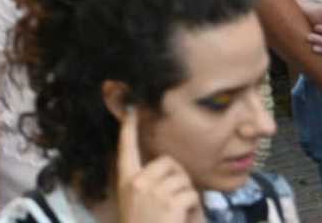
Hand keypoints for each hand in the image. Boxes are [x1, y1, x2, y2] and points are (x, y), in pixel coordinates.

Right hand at [116, 106, 202, 222]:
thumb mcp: (138, 205)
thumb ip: (148, 185)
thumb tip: (170, 168)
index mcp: (126, 182)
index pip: (126, 148)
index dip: (128, 128)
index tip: (130, 110)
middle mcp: (137, 182)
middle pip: (168, 162)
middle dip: (180, 177)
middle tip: (180, 199)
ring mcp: (153, 192)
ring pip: (184, 178)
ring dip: (188, 195)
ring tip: (181, 214)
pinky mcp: (169, 203)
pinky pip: (192, 194)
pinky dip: (195, 209)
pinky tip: (184, 220)